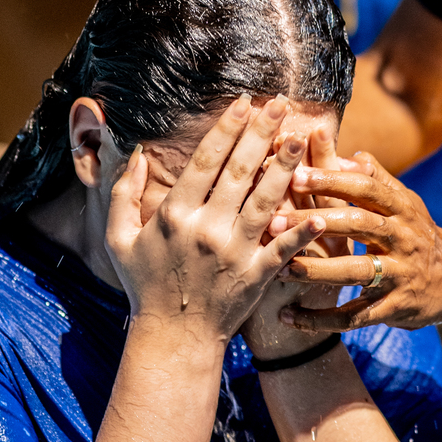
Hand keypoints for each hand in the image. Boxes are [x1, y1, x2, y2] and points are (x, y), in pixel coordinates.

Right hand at [104, 95, 322, 345]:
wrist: (172, 338)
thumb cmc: (145, 283)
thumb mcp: (119, 238)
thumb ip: (124, 193)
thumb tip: (138, 152)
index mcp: (174, 215)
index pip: (206, 161)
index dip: (227, 128)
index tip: (244, 102)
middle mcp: (206, 230)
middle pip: (239, 172)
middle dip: (261, 134)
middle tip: (281, 103)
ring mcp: (234, 254)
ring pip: (265, 201)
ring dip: (285, 168)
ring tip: (301, 138)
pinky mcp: (256, 277)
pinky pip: (283, 250)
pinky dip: (302, 231)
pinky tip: (322, 211)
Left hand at [277, 152, 441, 331]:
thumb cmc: (417, 232)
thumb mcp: (405, 202)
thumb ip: (376, 178)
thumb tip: (348, 152)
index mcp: (400, 208)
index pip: (365, 188)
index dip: (331, 180)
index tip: (296, 175)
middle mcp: (402, 238)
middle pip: (358, 225)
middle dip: (315, 223)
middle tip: (274, 222)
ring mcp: (399, 274)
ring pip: (355, 272)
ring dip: (316, 271)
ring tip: (280, 268)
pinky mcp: (393, 307)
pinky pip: (354, 316)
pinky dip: (321, 319)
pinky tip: (289, 317)